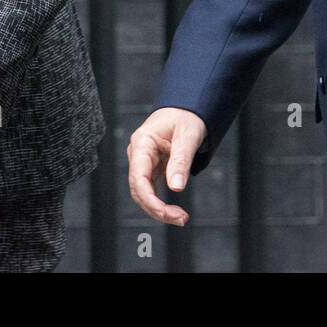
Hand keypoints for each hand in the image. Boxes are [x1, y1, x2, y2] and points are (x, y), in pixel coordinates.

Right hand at [127, 107, 207, 226]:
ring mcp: (143, 162)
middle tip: (181, 219)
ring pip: (144, 193)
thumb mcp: (188, 135)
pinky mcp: (151, 168)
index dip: (149, 199)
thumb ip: (180, 161)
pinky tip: (174, 211)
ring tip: (181, 218)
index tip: (165, 213)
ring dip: (159, 209)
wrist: (187, 107)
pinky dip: (161, 203)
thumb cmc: (186, 116)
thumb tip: (176, 187)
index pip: (138, 177)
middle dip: (157, 209)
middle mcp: (138, 154)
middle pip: (139, 190)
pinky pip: (151, 190)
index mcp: (142, 142)